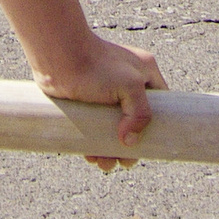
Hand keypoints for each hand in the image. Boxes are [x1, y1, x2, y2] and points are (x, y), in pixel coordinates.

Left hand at [31, 34, 165, 169]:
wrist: (57, 56)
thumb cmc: (95, 64)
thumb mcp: (129, 85)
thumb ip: (140, 114)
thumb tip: (129, 142)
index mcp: (145, 73)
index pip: (160, 105)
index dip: (157, 127)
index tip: (150, 148)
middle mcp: (127, 84)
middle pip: (136, 123)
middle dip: (130, 147)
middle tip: (123, 162)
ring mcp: (107, 96)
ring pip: (115, 131)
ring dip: (111, 151)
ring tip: (103, 162)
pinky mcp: (88, 106)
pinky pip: (96, 131)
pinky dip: (95, 146)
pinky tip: (91, 156)